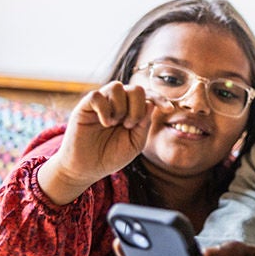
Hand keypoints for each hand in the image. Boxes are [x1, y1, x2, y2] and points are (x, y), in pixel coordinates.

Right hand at [38, 82, 164, 204]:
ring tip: (115, 124)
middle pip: (135, 88)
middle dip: (137, 108)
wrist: (86, 169)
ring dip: (121, 107)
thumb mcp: (135, 143)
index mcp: (131, 110)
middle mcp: (117, 103)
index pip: (148, 96)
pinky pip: (97, 95)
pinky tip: (105, 123)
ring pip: (117, 86)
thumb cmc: (110, 156)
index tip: (169, 109)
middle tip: (129, 126)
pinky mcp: (85, 106)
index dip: (160, 98)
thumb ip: (144, 124)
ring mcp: (101, 103)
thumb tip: (150, 104)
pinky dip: (105, 109)